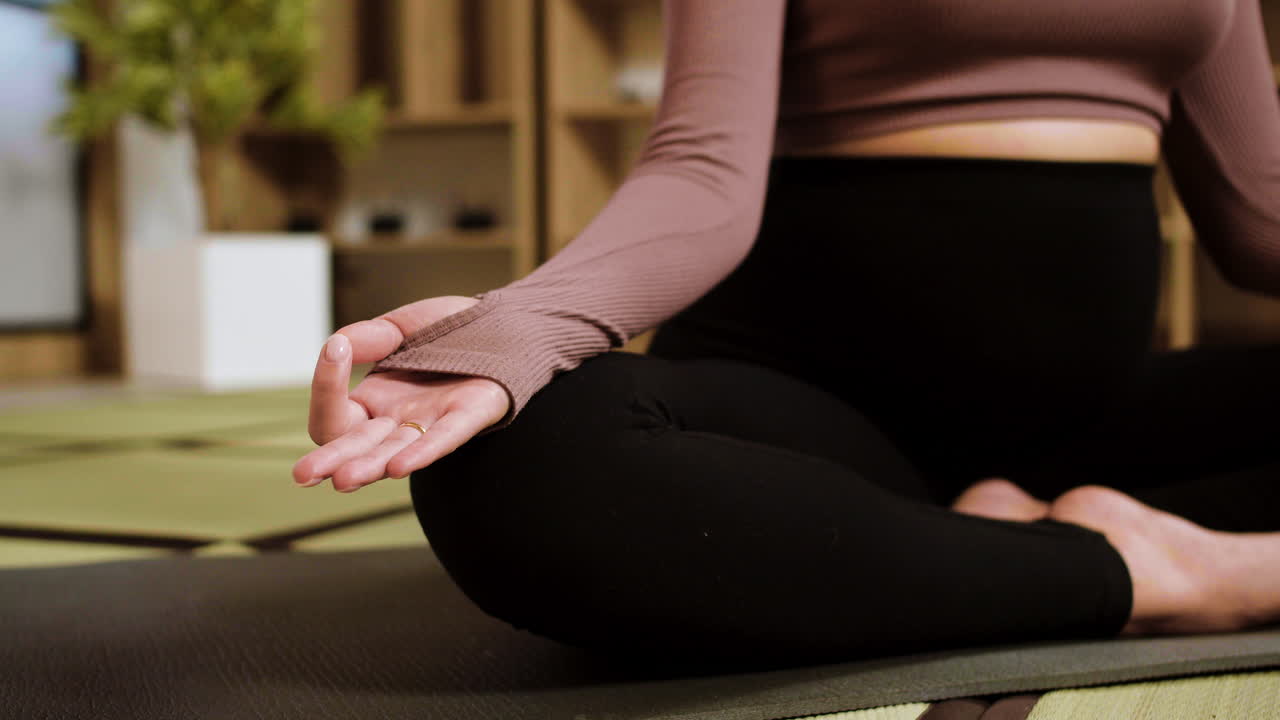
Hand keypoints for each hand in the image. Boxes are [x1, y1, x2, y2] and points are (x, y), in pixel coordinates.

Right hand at [292, 295, 510, 491]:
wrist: (506, 324)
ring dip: (369, 466)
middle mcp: (397, 420)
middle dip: (330, 460)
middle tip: (302, 474)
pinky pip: (444, 440)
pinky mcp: (470, 416)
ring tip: (343, 479)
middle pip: (356, 447)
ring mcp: (431, 422)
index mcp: (374, 401)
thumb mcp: (400, 326)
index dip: (326, 386)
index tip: (334, 348)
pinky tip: (400, 466)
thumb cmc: (451, 331)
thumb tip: (338, 342)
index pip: (334, 413)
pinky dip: (422, 452)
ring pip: (393, 453)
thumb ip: (369, 336)